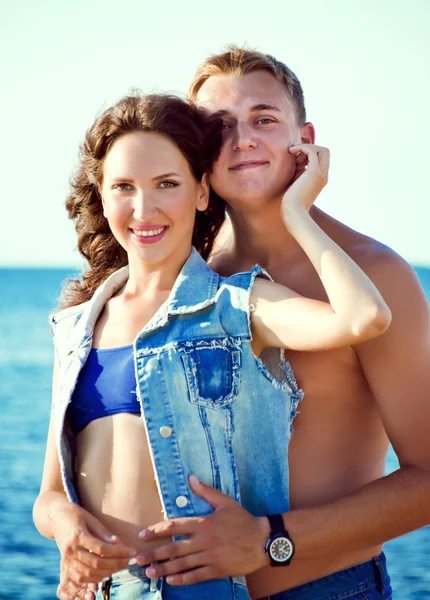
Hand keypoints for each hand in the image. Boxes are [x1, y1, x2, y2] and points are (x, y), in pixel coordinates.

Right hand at [52, 502, 136, 599]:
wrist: (55, 517)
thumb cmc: (76, 514)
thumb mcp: (90, 518)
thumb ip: (103, 532)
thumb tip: (119, 542)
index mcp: (78, 536)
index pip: (102, 549)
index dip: (119, 552)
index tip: (132, 552)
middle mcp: (70, 550)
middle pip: (96, 564)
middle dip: (116, 564)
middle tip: (129, 561)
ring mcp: (66, 559)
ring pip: (88, 574)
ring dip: (106, 573)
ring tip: (120, 566)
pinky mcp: (65, 564)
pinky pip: (80, 578)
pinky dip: (94, 579)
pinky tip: (106, 574)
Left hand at [135, 475, 269, 585]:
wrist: (263, 540)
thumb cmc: (243, 520)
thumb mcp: (225, 502)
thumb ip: (206, 492)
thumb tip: (191, 478)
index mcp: (204, 523)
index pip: (175, 526)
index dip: (157, 531)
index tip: (143, 535)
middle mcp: (204, 541)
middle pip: (173, 548)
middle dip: (153, 554)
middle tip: (138, 559)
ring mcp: (210, 557)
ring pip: (182, 565)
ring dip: (164, 569)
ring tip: (149, 572)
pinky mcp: (217, 570)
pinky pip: (196, 576)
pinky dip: (182, 580)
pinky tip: (171, 581)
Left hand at [283, 144, 329, 217]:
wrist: (294, 214)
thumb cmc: (291, 205)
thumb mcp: (295, 188)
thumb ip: (298, 177)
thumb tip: (293, 168)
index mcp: (321, 179)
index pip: (322, 158)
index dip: (311, 153)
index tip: (296, 158)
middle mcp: (324, 175)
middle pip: (325, 152)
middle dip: (310, 148)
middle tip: (295, 154)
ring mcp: (321, 174)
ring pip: (322, 149)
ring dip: (306, 148)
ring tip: (291, 154)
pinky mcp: (314, 173)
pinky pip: (312, 151)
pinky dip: (302, 147)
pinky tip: (290, 151)